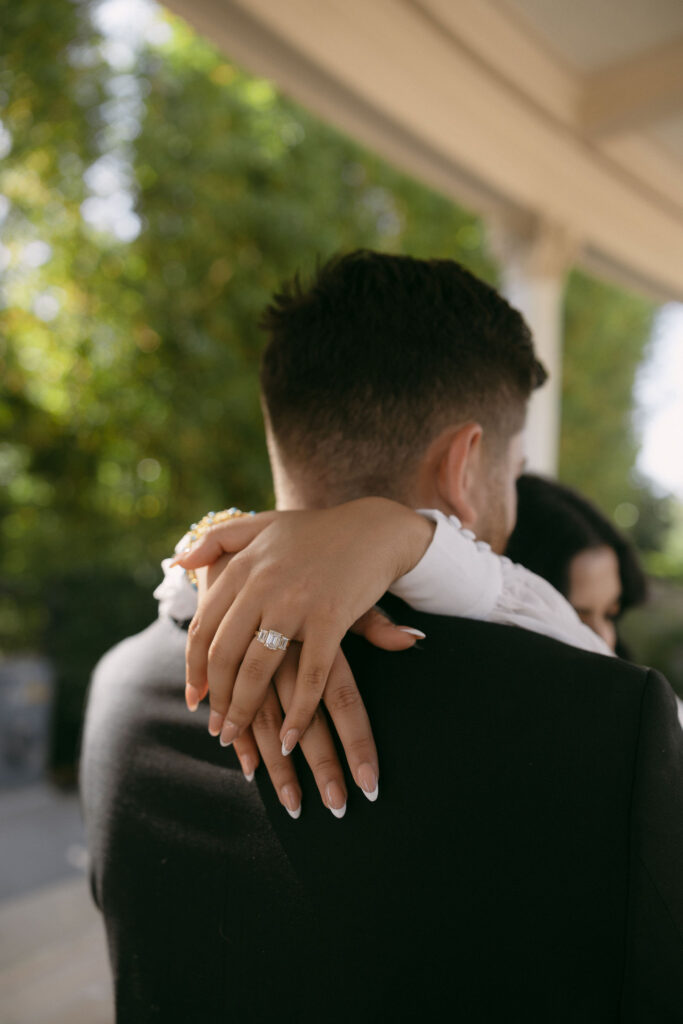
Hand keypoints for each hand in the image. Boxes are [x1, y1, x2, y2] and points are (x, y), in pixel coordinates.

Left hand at [174, 498, 431, 753]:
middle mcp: (263, 585)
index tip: (194, 697)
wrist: (375, 527)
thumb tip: (179, 563)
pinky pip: (311, 676)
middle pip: (224, 654)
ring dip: (244, 711)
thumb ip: (217, 539)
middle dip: (216, 697)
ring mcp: (297, 603)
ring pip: (258, 670)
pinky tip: (288, 737)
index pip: (204, 627)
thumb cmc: (316, 531)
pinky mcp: (331, 619)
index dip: (194, 668)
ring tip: (236, 736)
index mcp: (243, 567)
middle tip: (215, 727)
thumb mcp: (261, 524)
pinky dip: (298, 713)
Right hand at [194, 558, 408, 816]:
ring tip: (295, 807)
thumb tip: (415, 640)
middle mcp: (289, 649)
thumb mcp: (345, 594)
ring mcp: (255, 655)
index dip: (357, 742)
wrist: (254, 539)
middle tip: (337, 809)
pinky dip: (244, 736)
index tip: (371, 785)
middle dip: (324, 767)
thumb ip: (376, 624)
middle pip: (308, 721)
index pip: (345, 699)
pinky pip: (235, 702)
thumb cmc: (313, 573)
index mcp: (325, 636)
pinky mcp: (229, 653)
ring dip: (279, 767)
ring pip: (266, 720)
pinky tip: (251, 771)